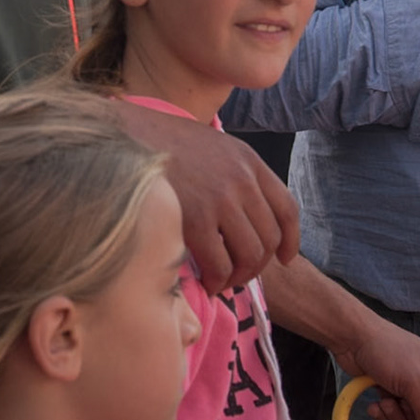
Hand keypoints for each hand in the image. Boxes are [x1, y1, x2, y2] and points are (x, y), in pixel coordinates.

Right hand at [111, 101, 298, 291]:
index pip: (287, 208)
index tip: (285, 259)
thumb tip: (241, 214)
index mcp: (249, 161)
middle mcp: (242, 180)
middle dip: (257, 266)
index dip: (290, 241)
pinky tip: (206, 282)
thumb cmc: (162, 142)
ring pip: (250, 255)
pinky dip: (216, 280)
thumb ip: (233, 174)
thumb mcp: (212, 146)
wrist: (128, 137)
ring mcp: (221, 200)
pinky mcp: (196, 219)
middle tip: (238, 274)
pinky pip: (219, 263)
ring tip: (221, 281)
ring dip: (238, 276)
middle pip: (269, 238)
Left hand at [329, 315, 419, 419]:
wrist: (353, 337)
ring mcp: (411, 388)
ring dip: (397, 415)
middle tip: (402, 407)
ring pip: (413, 419)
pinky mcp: (392, 391)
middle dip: (417, 419)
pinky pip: (395, 414)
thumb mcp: (414, 384)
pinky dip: (384, 413)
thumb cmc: (388, 351)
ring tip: (385, 400)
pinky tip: (374, 404)